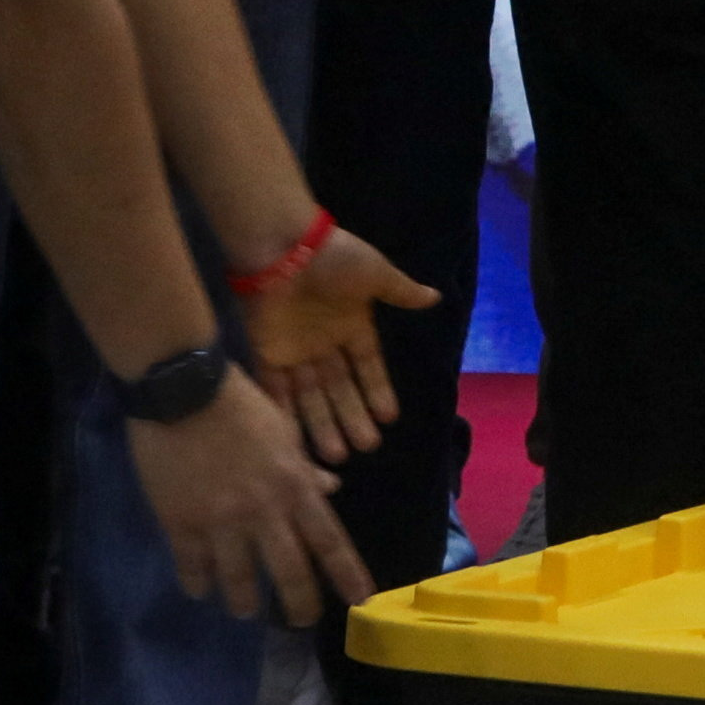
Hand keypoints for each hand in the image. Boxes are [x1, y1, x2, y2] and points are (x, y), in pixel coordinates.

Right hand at [121, 368, 368, 624]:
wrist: (181, 390)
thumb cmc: (238, 404)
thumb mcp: (282, 430)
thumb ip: (305, 467)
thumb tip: (331, 489)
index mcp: (294, 486)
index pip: (329, 541)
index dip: (348, 575)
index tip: (362, 602)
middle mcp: (264, 511)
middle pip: (289, 573)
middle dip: (299, 606)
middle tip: (299, 623)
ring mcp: (221, 521)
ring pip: (239, 581)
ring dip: (244, 603)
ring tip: (245, 610)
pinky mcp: (181, 523)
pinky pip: (193, 567)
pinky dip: (198, 583)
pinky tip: (199, 589)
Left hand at [238, 218, 443, 461]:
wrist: (283, 247)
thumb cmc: (334, 258)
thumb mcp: (375, 273)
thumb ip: (401, 291)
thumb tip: (436, 297)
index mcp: (351, 324)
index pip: (368, 366)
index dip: (377, 391)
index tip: (389, 419)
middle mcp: (324, 343)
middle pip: (340, 389)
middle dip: (352, 418)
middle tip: (365, 449)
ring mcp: (295, 350)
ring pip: (311, 397)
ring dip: (322, 425)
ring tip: (337, 456)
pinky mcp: (268, 353)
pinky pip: (276, 390)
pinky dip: (285, 413)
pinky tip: (295, 439)